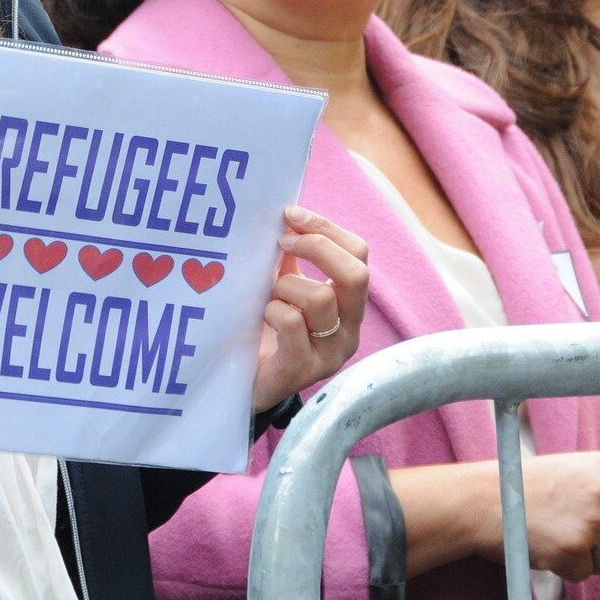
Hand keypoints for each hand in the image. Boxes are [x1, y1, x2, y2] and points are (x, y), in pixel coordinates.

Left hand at [251, 206, 369, 413]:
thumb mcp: (283, 289)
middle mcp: (349, 331)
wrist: (239, 385)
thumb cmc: (264, 331)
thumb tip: (287, 214)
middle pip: (355, 275)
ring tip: (268, 294)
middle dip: (317, 247)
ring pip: (320, 298)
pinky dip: (273, 310)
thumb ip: (291, 258)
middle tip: (282, 243)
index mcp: (349, 305)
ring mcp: (329, 354)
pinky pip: (292, 323)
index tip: (291, 215)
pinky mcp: (303, 371)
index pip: (359, 255)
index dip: (327, 229)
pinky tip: (262, 317)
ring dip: (285, 285)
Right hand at [487, 451, 599, 581]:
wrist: (482, 500)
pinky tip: (547, 543)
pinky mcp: (574, 547)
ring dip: (588, 556)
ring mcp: (591, 519)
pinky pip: (586, 573)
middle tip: (573, 524)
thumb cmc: (527, 488)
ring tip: (557, 530)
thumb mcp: (577, 472)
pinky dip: (567, 567)